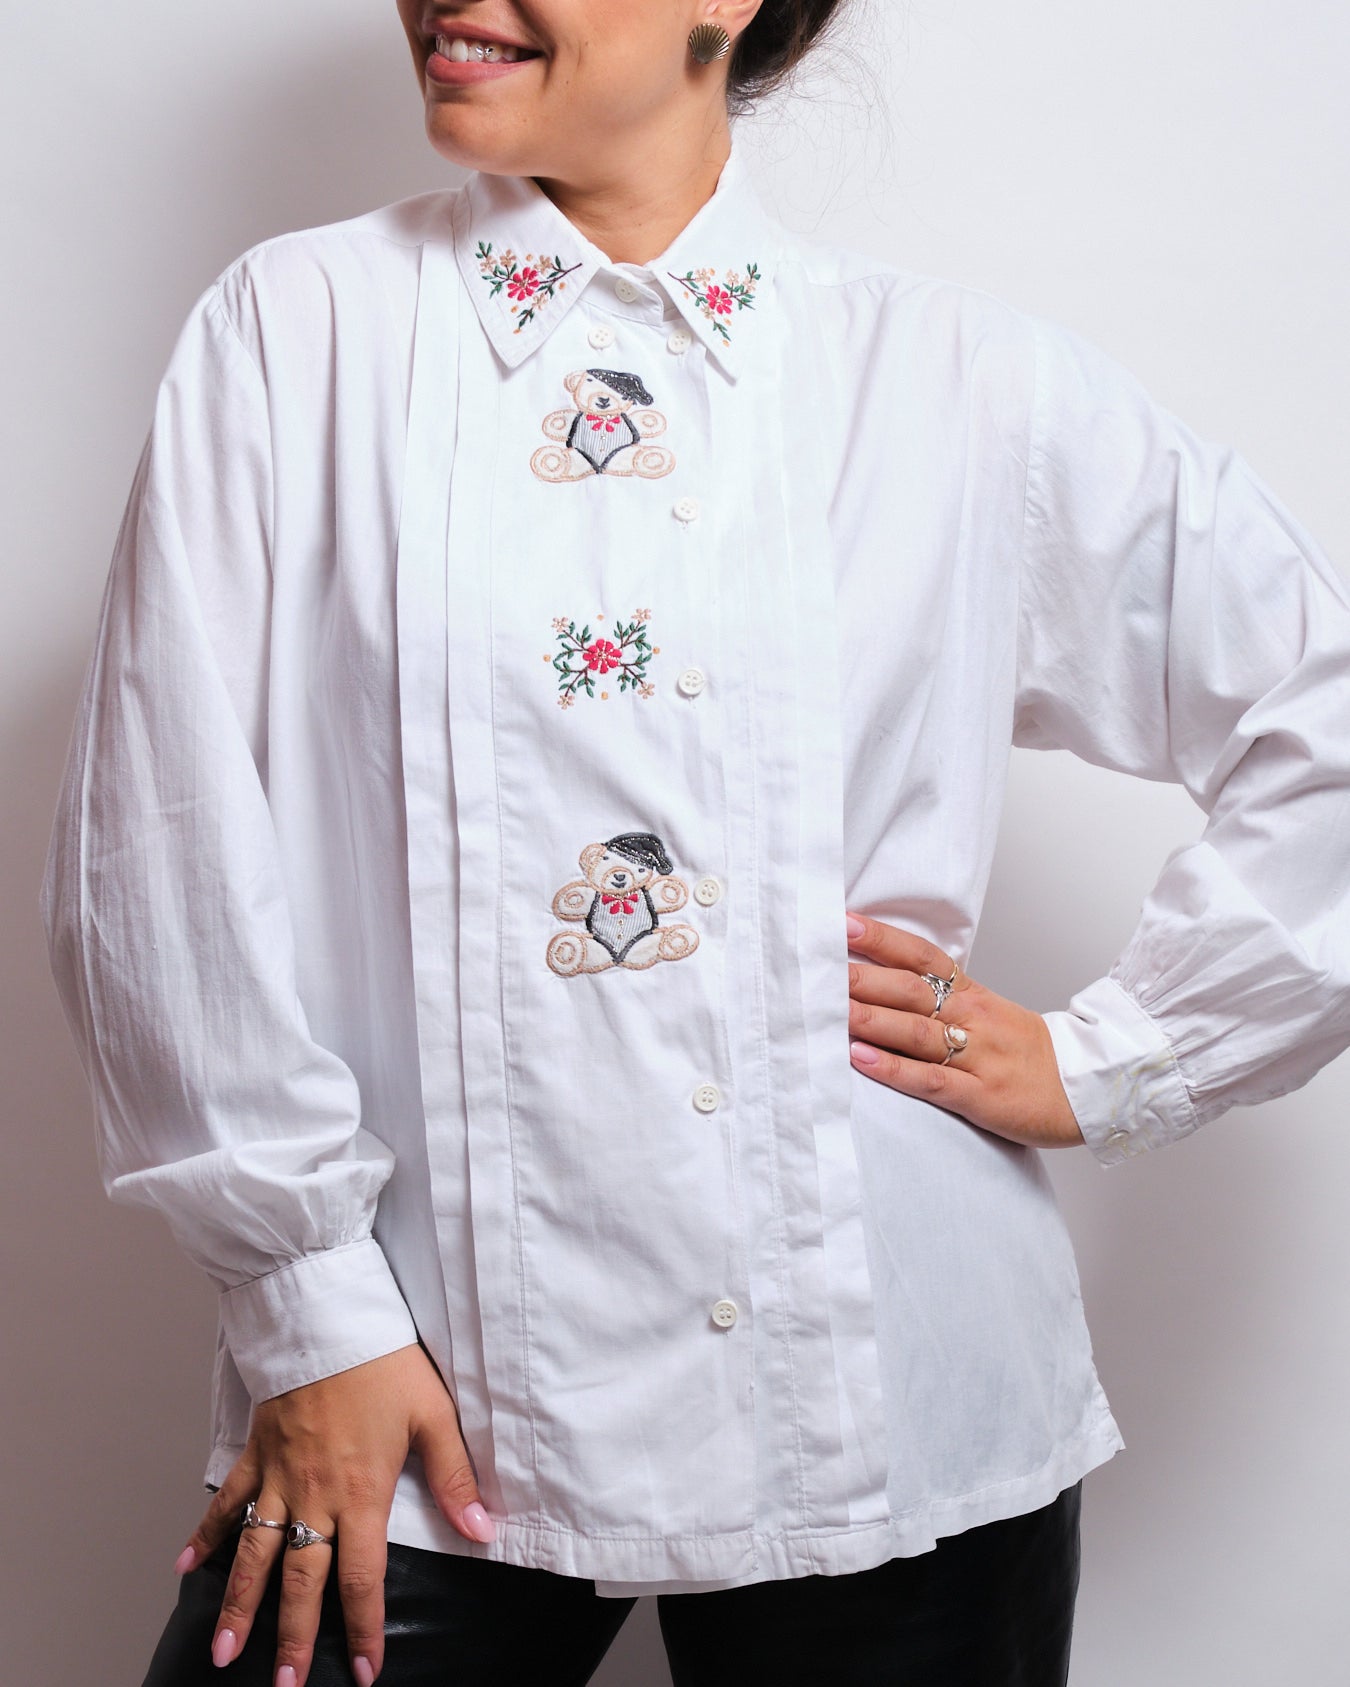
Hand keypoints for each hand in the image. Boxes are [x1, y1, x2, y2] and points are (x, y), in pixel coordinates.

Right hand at [172, 1341, 494, 1686]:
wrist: (329, 1316)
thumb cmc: (386, 1362)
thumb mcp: (434, 1414)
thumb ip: (456, 1477)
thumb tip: (485, 1529)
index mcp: (361, 1492)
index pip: (362, 1578)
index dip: (363, 1629)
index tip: (364, 1672)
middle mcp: (314, 1495)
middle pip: (300, 1580)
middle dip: (292, 1638)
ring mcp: (279, 1476)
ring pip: (254, 1553)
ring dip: (239, 1605)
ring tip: (225, 1652)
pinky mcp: (256, 1451)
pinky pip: (228, 1501)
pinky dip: (206, 1533)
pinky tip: (185, 1566)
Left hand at [845, 911, 1084, 1150]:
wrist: (1087, 1088)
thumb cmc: (1026, 1052)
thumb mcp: (987, 1013)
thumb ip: (940, 998)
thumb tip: (881, 982)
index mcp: (971, 994)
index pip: (922, 956)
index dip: (882, 938)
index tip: (842, 922)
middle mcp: (971, 1018)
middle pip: (909, 990)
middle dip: (860, 977)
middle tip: (814, 964)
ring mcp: (976, 1056)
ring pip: (914, 1031)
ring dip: (867, 1019)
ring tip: (826, 1009)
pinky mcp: (980, 1096)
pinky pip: (931, 1080)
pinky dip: (894, 1070)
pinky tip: (861, 1060)